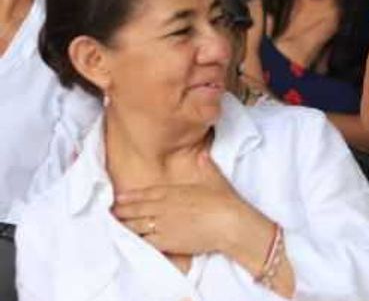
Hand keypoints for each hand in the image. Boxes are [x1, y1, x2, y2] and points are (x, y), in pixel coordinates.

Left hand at [111, 151, 270, 256]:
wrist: (228, 223)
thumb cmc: (224, 201)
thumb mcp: (214, 178)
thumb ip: (205, 165)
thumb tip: (202, 153)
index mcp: (173, 192)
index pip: (146, 193)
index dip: (130, 197)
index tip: (119, 198)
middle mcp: (163, 207)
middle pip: (136, 210)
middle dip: (122, 211)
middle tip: (112, 213)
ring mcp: (163, 225)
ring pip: (136, 226)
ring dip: (125, 226)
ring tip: (117, 226)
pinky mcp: (166, 241)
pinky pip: (145, 241)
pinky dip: (137, 241)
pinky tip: (131, 241)